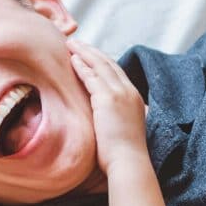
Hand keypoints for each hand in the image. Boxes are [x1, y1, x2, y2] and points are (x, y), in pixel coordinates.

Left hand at [68, 40, 147, 174]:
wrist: (128, 162)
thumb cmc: (123, 154)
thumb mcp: (123, 130)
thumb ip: (116, 118)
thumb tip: (107, 120)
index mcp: (134, 98)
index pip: (117, 73)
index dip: (102, 61)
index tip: (89, 54)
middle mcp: (129, 91)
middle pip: (109, 64)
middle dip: (92, 51)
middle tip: (78, 43)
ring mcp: (119, 94)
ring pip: (100, 66)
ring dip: (84, 53)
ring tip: (71, 44)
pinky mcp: (107, 99)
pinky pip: (92, 77)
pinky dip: (82, 66)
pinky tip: (72, 59)